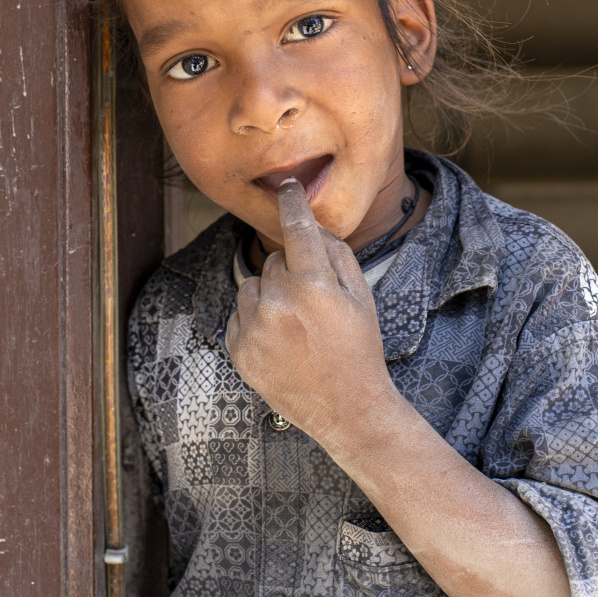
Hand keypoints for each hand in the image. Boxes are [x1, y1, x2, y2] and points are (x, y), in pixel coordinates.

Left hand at [226, 178, 397, 445]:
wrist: (346, 409)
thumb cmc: (359, 348)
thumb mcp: (360, 296)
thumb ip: (336, 254)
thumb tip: (312, 227)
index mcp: (312, 285)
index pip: (296, 228)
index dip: (291, 203)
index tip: (286, 187)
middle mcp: (277, 302)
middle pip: (273, 261)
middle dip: (291, 273)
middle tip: (314, 304)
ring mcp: (253, 328)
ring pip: (252, 286)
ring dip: (269, 296)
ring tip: (295, 327)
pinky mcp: (237, 350)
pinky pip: (239, 315)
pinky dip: (255, 322)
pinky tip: (281, 343)